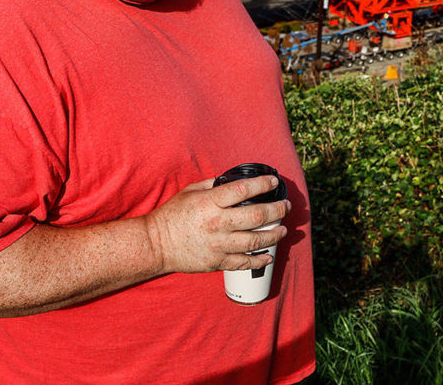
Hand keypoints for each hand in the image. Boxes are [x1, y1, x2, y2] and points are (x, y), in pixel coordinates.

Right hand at [144, 176, 290, 274]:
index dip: (263, 184)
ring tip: (283, 230)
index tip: (273, 181)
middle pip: (257, 215)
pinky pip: (244, 262)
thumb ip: (212, 185)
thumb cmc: (172, 215)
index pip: (244, 190)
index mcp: (211, 203)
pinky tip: (269, 256)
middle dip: (277, 210)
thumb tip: (231, 181)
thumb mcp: (190, 192)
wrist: (156, 244)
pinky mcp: (217, 262)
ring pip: (256, 240)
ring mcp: (219, 245)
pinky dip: (259, 260)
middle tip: (286, 207)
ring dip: (274, 234)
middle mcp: (218, 223)